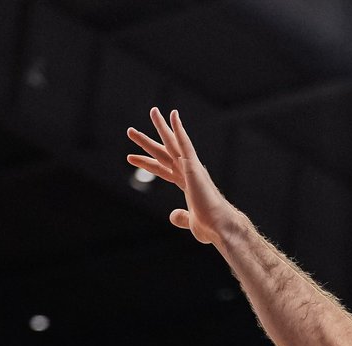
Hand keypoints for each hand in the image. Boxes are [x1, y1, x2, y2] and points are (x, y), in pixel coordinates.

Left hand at [126, 107, 241, 244]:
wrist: (220, 227)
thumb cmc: (210, 227)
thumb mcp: (191, 222)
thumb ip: (181, 217)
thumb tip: (172, 216)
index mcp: (187, 184)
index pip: (163, 169)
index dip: (147, 163)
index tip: (131, 158)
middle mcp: (188, 172)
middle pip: (163, 153)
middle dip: (147, 142)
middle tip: (131, 131)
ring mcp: (191, 168)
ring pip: (171, 144)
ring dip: (161, 127)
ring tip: (152, 111)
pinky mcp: (194, 167)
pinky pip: (184, 144)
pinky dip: (179, 129)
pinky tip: (173, 115)